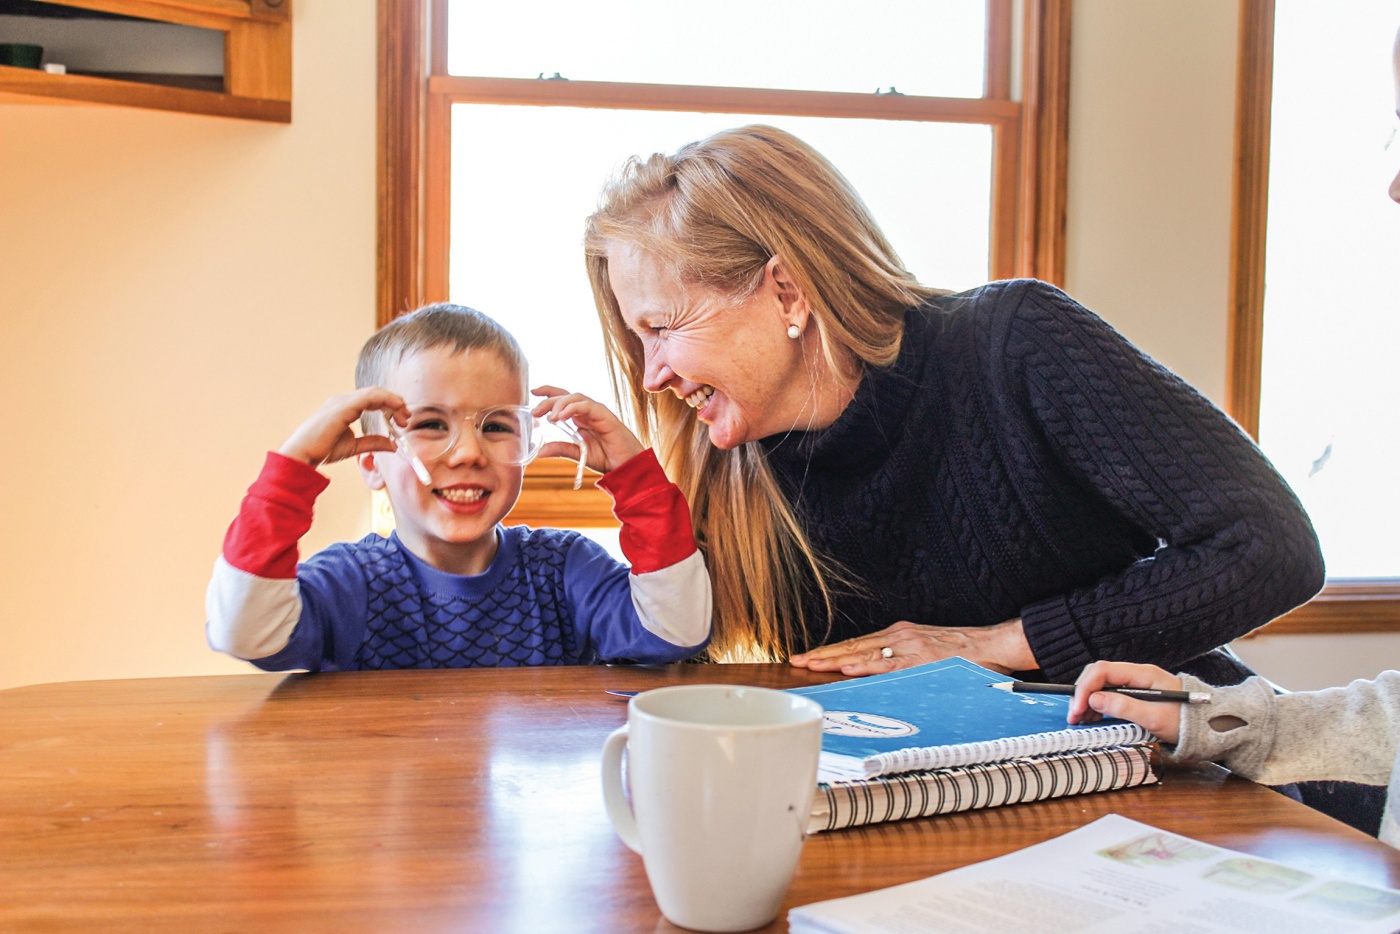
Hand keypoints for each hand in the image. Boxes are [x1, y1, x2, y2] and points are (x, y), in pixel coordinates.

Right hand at [278, 388, 407, 467]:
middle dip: (396, 403)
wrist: (302, 456)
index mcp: (345, 407)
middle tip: (407, 418)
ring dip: (394, 402)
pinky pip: (371, 396)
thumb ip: (373, 443)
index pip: (373, 400)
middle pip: (377, 393)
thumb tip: (393, 444)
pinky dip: (387, 400)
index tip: (403, 421)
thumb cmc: (321, 450)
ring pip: (376, 392)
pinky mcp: (343, 405)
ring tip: (404, 416)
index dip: (391, 406)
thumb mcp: (354, 447)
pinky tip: (396, 409)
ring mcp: (342, 401)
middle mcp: (343, 400)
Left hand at [531, 386, 644, 472]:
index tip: (533, 393)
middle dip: (548, 400)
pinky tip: (562, 416)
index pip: (563, 399)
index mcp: (581, 418)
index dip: (548, 393)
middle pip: (566, 396)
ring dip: (560, 404)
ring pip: (576, 397)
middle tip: (535, 412)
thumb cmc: (608, 459)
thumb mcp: (579, 454)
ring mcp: (598, 412)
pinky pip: (587, 406)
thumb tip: (540, 452)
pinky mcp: (606, 416)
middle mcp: (589, 412)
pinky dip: (573, 408)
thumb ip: (561, 449)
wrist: (628, 467)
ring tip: (550, 417)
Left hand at [789, 618, 1036, 676]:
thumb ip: (902, 662)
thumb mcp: (926, 654)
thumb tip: (877, 675)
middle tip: (796, 661)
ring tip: (810, 664)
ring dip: (834, 659)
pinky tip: (848, 668)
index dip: (830, 652)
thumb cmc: (963, 654)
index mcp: (898, 635)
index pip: (856, 645)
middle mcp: (900, 636)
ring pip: (864, 653)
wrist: (995, 645)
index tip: (808, 658)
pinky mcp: (922, 658)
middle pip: (852, 646)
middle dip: (822, 654)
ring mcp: (909, 646)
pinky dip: (867, 665)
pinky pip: (889, 664)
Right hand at [1068, 660, 1182, 742]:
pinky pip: (1109, 696)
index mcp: (1142, 674)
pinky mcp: (1134, 696)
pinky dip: (1097, 706)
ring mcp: (1134, 685)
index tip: (1078, 708)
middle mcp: (1136, 675)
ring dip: (1088, 701)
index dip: (1086, 687)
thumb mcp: (1155, 717)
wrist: (1208, 726)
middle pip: (1098, 676)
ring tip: (1081, 720)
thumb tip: (1094, 699)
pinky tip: (1093, 718)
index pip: (1103, 670)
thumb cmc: (1186, 721)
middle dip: (1083, 694)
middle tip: (1074, 717)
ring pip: (1101, 686)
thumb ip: (1124, 707)